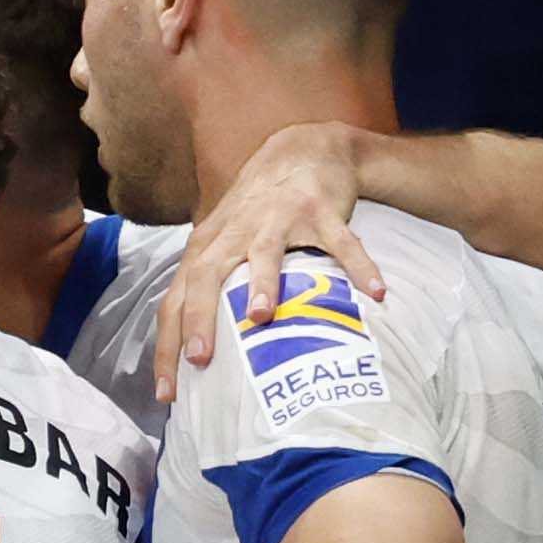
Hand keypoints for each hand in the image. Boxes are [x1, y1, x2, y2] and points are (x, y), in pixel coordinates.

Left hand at [174, 120, 381, 392]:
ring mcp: (279, 219)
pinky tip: (376, 293)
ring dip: (263, 283)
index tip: (167, 393)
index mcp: (207, 249)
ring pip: (265, 253)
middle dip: (200, 317)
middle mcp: (235, 233)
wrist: (303, 150)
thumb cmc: (255, 212)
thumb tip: (191, 359)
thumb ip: (205, 291)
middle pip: (206, 276)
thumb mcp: (221, 245)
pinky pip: (342, 242)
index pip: (174, 301)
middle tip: (200, 360)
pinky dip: (359, 265)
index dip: (167, 346)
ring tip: (263, 317)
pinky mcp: (321, 211)